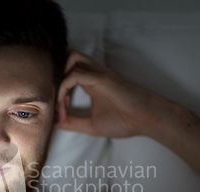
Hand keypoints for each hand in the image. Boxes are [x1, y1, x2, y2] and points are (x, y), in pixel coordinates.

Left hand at [56, 50, 180, 137]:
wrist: (145, 120)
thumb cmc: (124, 121)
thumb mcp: (91, 125)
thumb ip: (72, 123)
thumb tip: (53, 124)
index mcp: (89, 82)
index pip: (64, 72)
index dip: (55, 90)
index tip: (58, 113)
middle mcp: (92, 73)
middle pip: (65, 59)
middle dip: (54, 78)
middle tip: (54, 103)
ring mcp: (97, 74)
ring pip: (69, 58)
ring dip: (58, 77)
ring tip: (59, 101)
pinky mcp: (101, 78)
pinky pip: (75, 74)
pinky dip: (64, 87)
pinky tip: (64, 102)